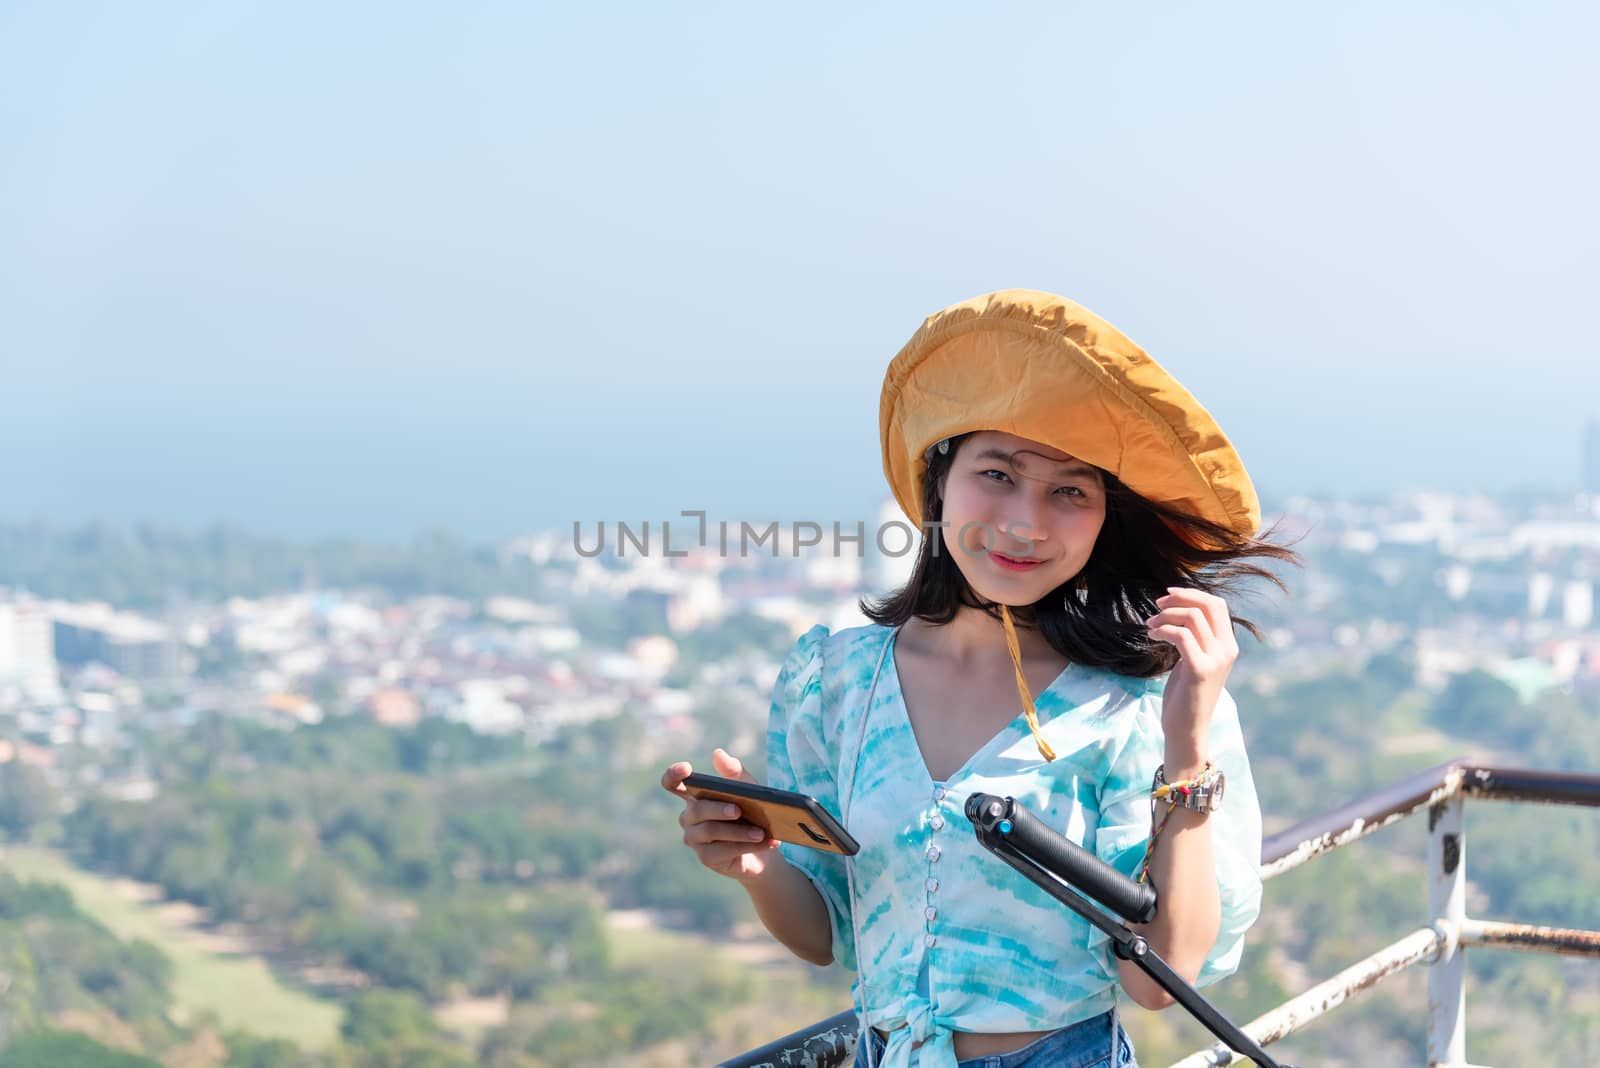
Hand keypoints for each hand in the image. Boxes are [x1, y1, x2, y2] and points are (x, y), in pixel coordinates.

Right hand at [660, 747, 780, 881]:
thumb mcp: (748, 789)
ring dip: (738, 831)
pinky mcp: (706, 858)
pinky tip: (764, 843)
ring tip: (760, 832)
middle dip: (718, 809)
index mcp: (694, 796)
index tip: (687, 768)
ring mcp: (695, 839)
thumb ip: (734, 772)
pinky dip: (745, 846)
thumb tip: (717, 754)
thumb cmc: (751, 813)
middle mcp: (689, 817)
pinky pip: (722, 851)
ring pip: (710, 831)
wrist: (763, 846)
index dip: (674, 775)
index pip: (673, 784)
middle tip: (739, 810)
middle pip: (697, 810)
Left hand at [1145, 587, 1237, 767]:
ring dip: (1166, 616)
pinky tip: (1152, 636)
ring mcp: (1216, 659)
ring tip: (1150, 625)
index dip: (1192, 594)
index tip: (1168, 595)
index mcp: (1228, 645)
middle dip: (1180, 598)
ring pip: (1192, 617)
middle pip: (1208, 605)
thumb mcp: (1194, 660)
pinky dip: (1163, 630)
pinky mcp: (1200, 669)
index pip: (1216, 605)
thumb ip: (1195, 638)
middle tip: (1157, 604)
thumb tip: (1179, 611)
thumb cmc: (1186, 694)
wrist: (1186, 728)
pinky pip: (1180, 635)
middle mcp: (1227, 650)